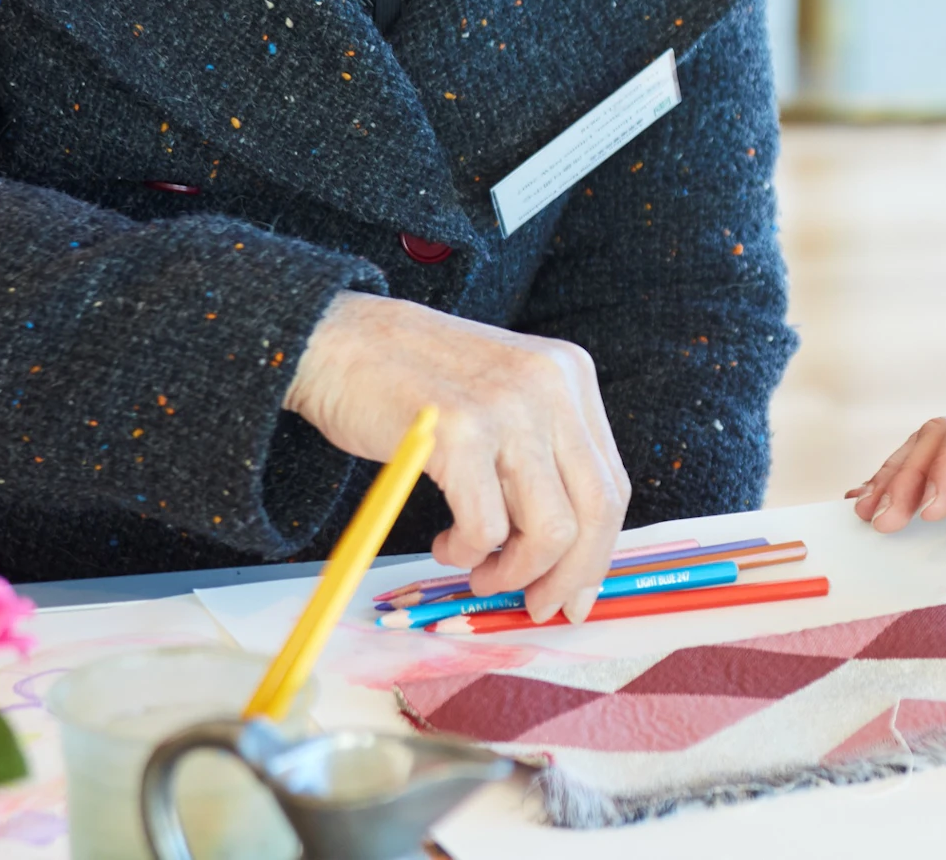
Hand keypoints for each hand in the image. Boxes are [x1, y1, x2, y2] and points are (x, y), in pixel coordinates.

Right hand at [286, 292, 629, 622]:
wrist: (335, 340)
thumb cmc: (412, 382)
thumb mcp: (501, 397)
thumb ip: (539, 457)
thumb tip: (567, 557)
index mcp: (571, 375)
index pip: (611, 482)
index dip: (597, 550)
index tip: (573, 592)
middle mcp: (552, 385)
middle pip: (596, 510)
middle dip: (568, 575)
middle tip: (535, 605)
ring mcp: (508, 407)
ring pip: (550, 530)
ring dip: (512, 571)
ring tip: (476, 570)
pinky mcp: (459, 432)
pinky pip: (486, 529)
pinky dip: (467, 554)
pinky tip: (446, 543)